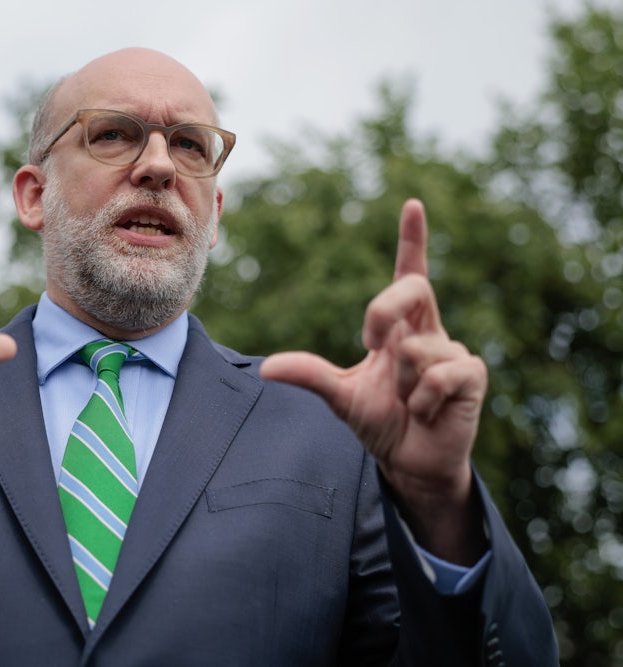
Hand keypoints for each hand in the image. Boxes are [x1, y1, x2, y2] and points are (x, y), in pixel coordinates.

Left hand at [260, 199, 487, 562]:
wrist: (410, 463)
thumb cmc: (381, 422)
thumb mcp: (340, 396)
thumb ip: (310, 375)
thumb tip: (266, 369)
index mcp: (400, 327)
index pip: (409, 274)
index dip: (412, 240)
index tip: (412, 204)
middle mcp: (428, 331)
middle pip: (412, 289)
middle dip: (384, 310)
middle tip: (370, 342)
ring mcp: (453, 352)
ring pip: (417, 349)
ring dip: (402, 384)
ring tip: (410, 403)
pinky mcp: (472, 376)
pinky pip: (439, 376)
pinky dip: (423, 400)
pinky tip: (427, 413)